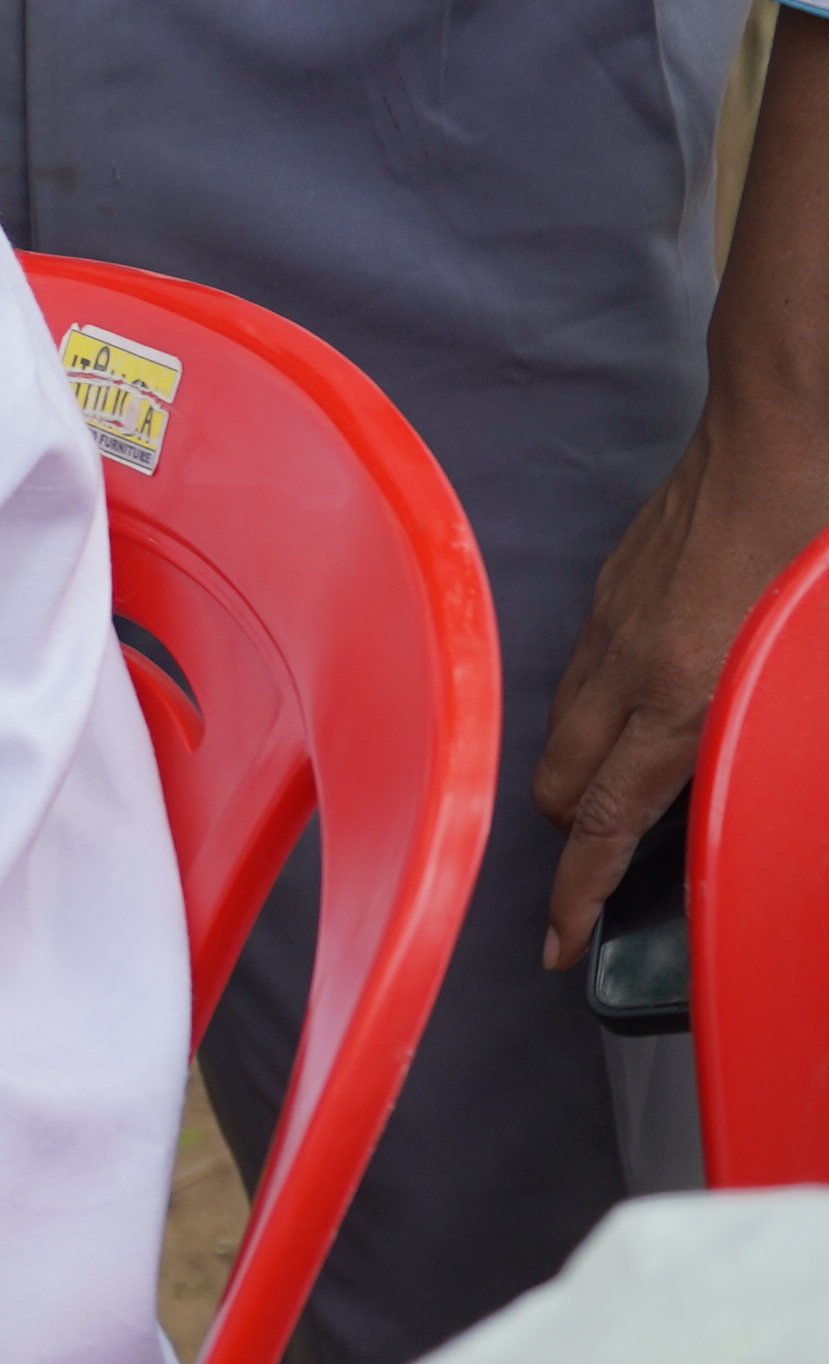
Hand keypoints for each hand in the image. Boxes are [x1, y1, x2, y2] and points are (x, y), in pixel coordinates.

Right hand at [532, 395, 828, 963]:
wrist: (785, 419)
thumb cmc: (816, 528)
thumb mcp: (817, 644)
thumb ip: (784, 719)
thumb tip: (768, 762)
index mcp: (683, 690)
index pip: (604, 820)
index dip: (577, 894)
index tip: (561, 944)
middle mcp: (628, 663)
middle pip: (560, 785)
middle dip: (574, 837)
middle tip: (610, 865)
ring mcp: (611, 621)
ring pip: (561, 729)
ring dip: (581, 770)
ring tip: (626, 785)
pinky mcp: (614, 584)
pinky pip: (580, 672)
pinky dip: (597, 708)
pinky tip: (648, 697)